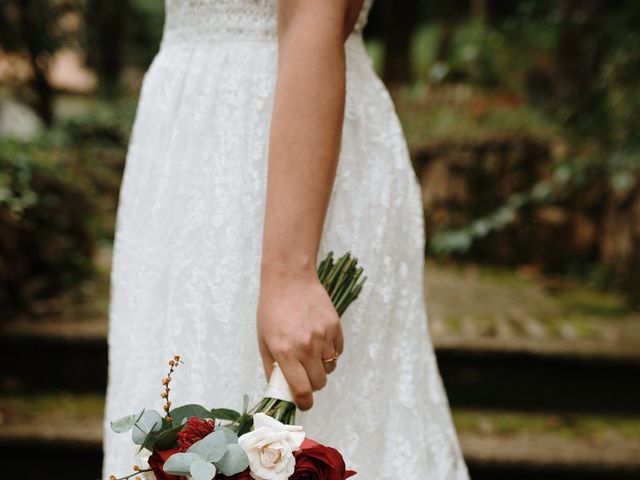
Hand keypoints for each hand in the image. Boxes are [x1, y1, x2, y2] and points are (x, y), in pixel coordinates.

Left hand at [257, 264, 342, 409]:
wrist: (289, 279)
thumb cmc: (272, 309)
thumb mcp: (263, 340)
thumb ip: (272, 367)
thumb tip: (279, 390)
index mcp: (286, 352)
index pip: (302, 390)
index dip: (304, 402)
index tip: (303, 403)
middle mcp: (306, 347)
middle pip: (319, 383)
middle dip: (312, 384)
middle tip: (304, 375)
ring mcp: (323, 336)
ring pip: (330, 368)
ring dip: (321, 367)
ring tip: (310, 353)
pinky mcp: (335, 326)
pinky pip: (338, 351)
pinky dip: (331, 352)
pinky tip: (319, 341)